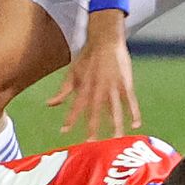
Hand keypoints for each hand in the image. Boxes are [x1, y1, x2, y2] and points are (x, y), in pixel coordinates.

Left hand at [46, 10, 140, 139]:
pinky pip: (131, 101)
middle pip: (96, 112)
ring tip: (116, 139)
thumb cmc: (87, 57)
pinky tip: (135, 125)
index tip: (64, 131)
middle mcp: (98, 89)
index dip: (70, 118)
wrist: (105, 40)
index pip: (76, 106)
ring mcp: (113, 87)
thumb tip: (49, 104)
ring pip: (115, 110)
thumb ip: (63, 91)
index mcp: (84, 86)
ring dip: (116, 125)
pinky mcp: (125, 84)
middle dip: (93, 128)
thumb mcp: (72, 73)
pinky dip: (133, 113)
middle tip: (92, 144)